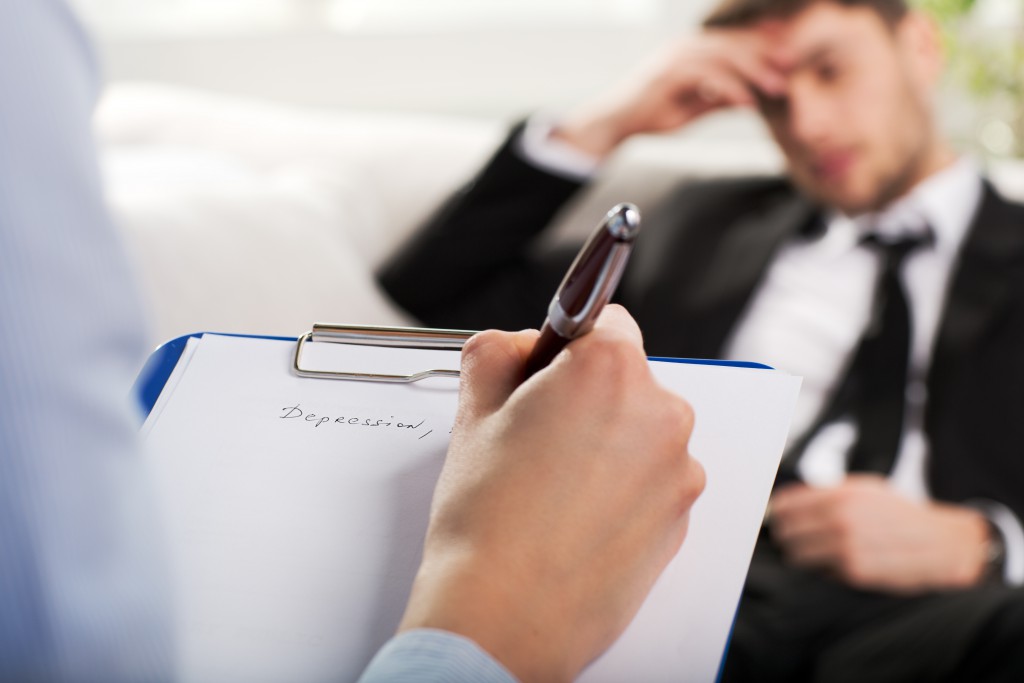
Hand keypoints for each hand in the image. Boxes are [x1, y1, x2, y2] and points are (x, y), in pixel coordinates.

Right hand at [398, 306, 704, 682]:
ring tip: (554, 487)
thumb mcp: (472, 413)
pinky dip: (625, 487)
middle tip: (536, 438)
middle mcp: (659, 412)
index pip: (602, 320)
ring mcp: (678, 468)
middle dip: (587, 396)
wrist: (504, 616)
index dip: (564, 347)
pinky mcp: (682, 516)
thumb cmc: (487, 521)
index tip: (548, 371)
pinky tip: (577, 516)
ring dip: (610, 443)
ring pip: (642, 430)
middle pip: (626, 377)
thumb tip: (514, 344)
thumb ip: (495, 352)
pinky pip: (654, 478)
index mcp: (608, 370)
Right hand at [552, 29, 786, 158]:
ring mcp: (675, 58)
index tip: (788, 53)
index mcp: (689, 51)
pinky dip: (730, 88)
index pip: (731, 42)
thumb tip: (747, 99)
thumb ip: (717, 99)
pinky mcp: (668, 74)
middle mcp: (684, 48)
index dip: (760, 45)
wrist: (613, 124)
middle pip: (732, 44)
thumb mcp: (691, 108)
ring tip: (777, 87)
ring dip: (754, 71)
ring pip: (724, 56)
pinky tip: (747, 102)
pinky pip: (708, 76)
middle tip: (792, 66)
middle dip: (764, 54)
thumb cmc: (648, 116)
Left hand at [769, 474, 990, 593]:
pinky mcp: (854, 572)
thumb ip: (825, 493)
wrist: (942, 543)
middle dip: (788, 536)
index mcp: (840, 495)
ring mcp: (846, 547)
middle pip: (785, 532)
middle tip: (795, 538)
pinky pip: (819, 573)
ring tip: (815, 553)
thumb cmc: (901, 515)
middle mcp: (840, 519)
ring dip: (801, 555)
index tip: (780, 519)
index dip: (778, 514)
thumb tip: (786, 501)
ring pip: (796, 556)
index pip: (784, 505)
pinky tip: (837, 564)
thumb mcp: (864, 489)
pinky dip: (823, 570)